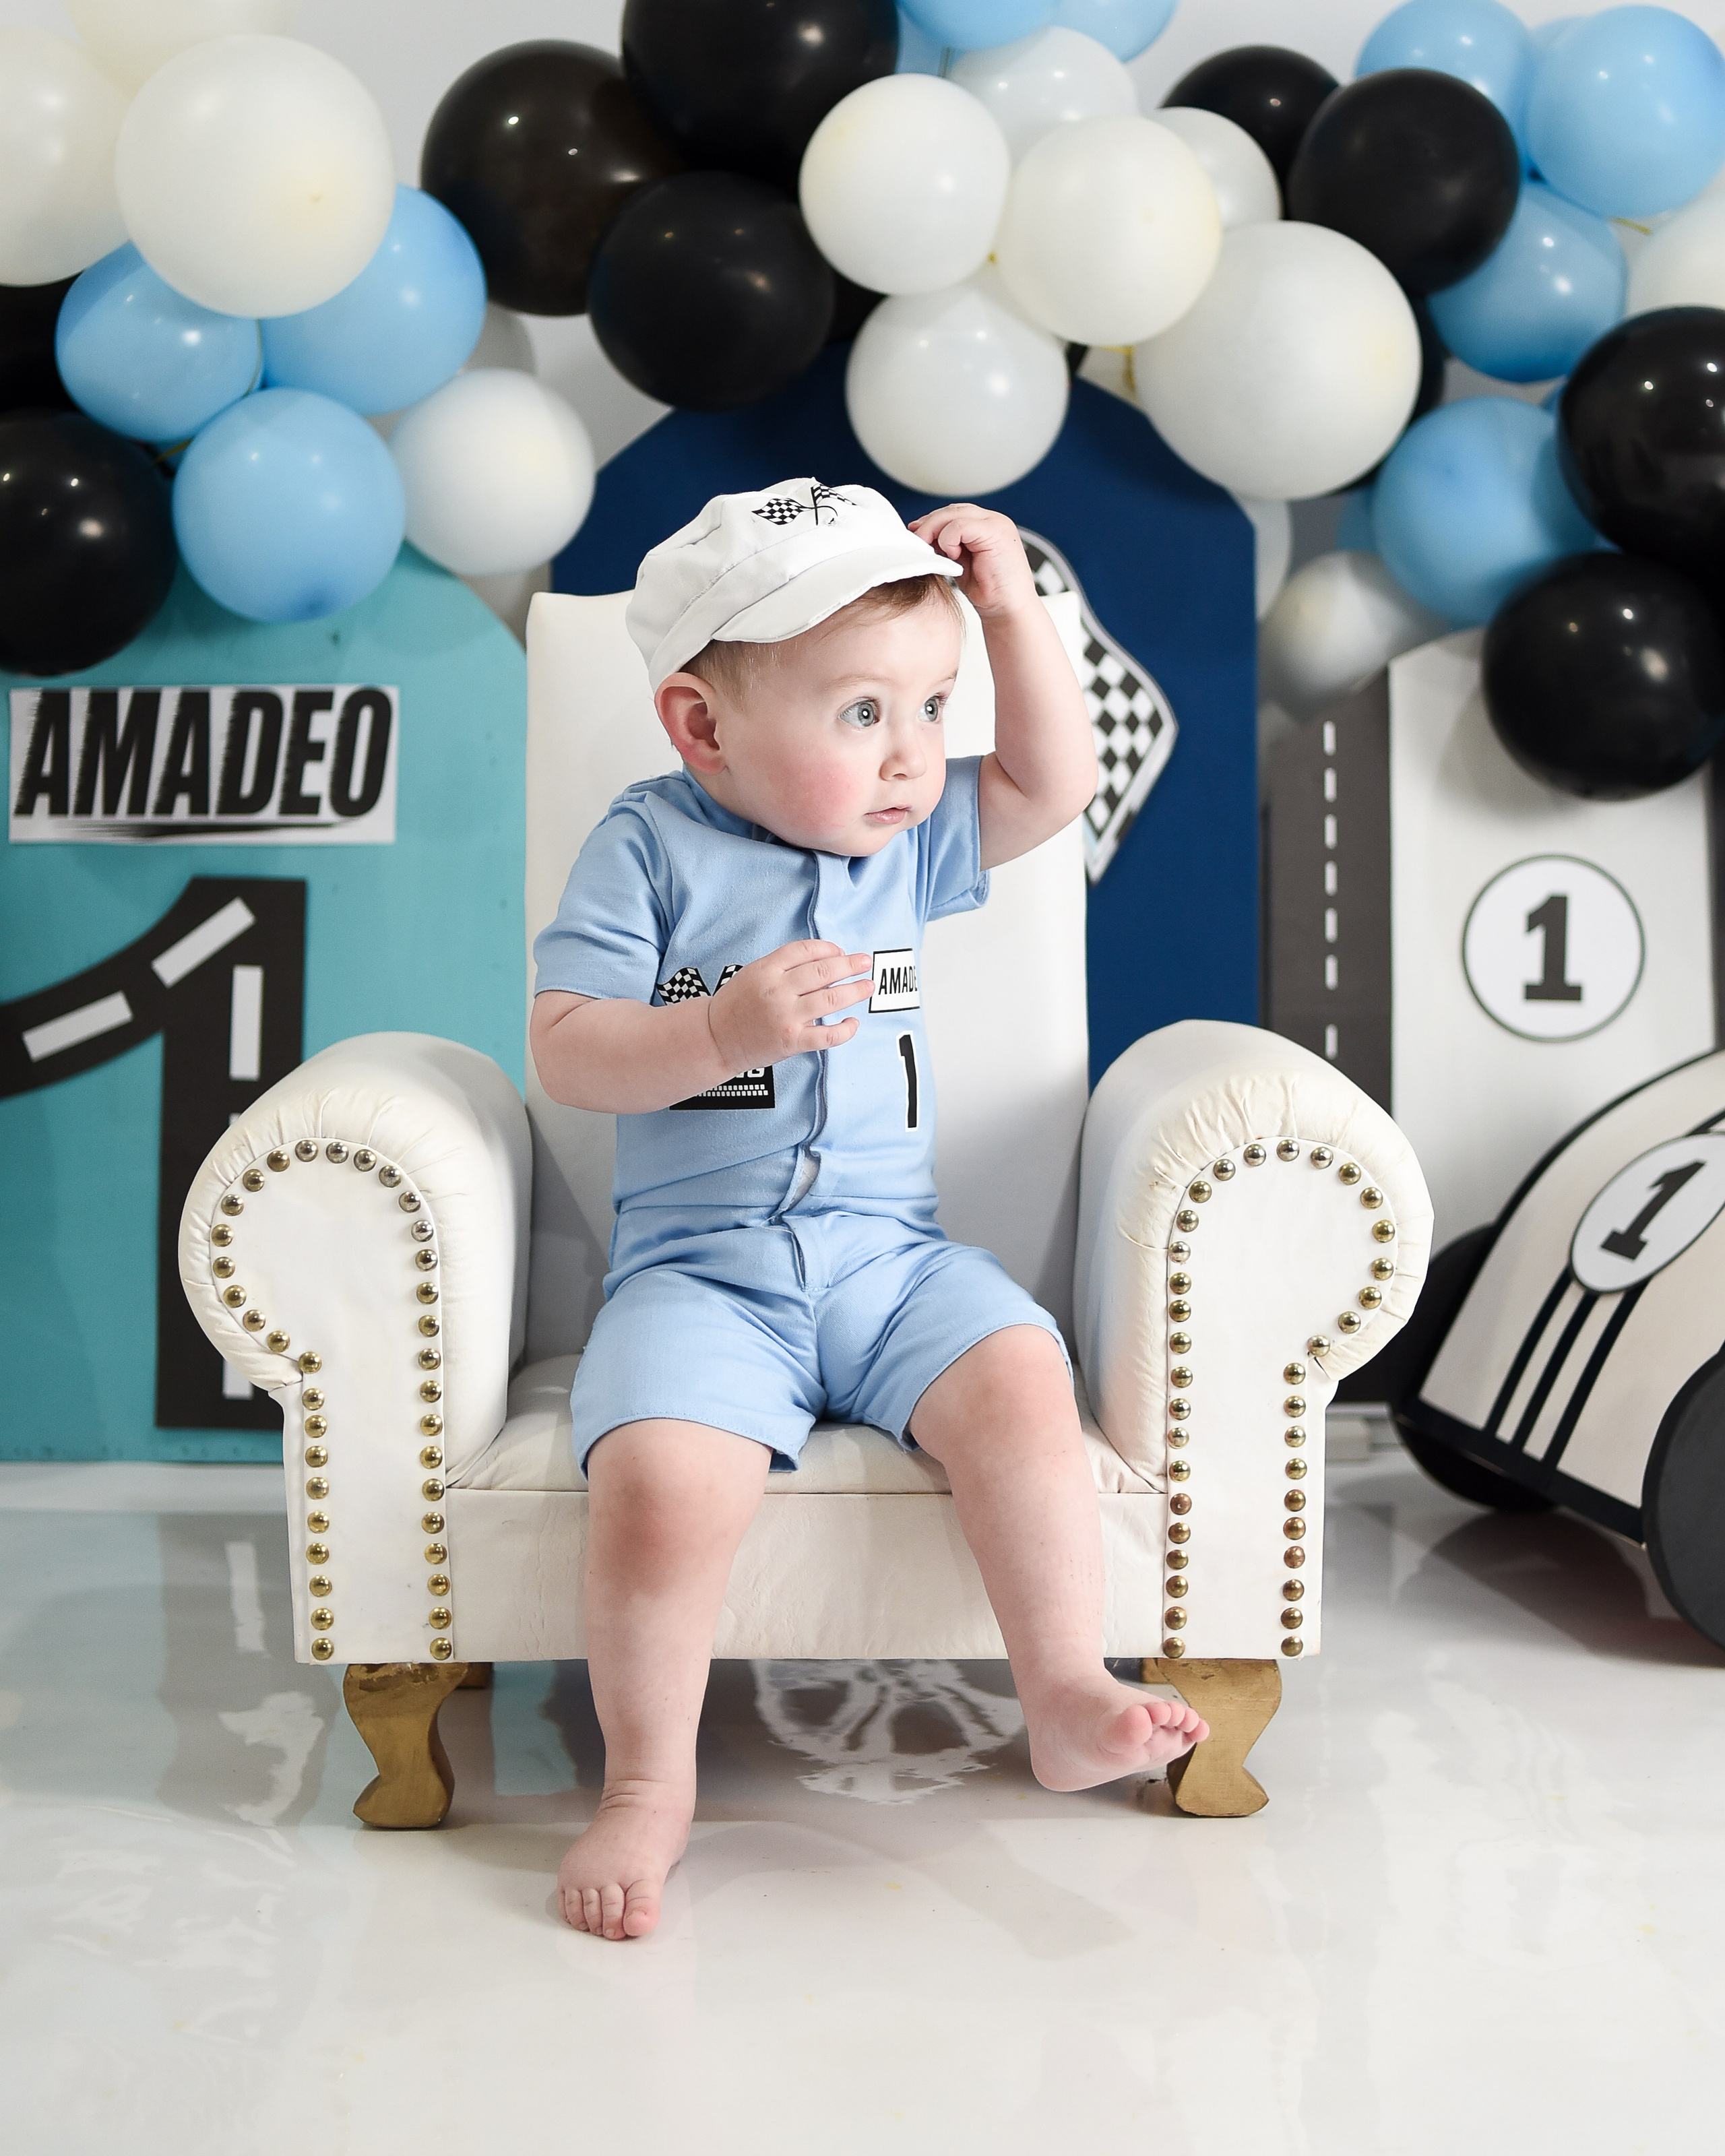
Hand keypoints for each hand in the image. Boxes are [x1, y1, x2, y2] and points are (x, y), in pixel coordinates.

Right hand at [705, 940, 872, 1071]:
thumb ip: (785, 966)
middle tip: (865, 962)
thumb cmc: (736, 1004)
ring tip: (867, 986)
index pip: (806, 951)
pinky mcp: (792, 1041)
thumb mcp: (754, 973)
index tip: (840, 951)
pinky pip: (827, 1035)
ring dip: (854, 991)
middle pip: (823, 972)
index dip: (828, 948)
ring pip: (830, 1000)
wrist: (716, 1038)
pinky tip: (853, 1023)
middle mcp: (777, 991)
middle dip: (850, 965)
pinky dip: (845, 1030)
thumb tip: (825, 962)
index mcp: (766, 969)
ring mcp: (786, 1017)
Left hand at [910, 502, 1037, 619]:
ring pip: (954, 514)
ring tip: (933, 552)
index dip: (932, 522)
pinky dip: (949, 540)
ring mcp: (996, 524)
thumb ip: (946, 545)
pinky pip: (961, 526)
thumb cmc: (988, 592)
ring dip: (936, 531)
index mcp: (986, 525)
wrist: (1008, 609)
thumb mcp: (960, 563)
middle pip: (951, 510)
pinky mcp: (995, 532)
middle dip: (929, 524)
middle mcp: (993, 520)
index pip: (953, 512)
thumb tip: (920, 532)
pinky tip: (952, 556)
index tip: (916, 536)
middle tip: (916, 541)